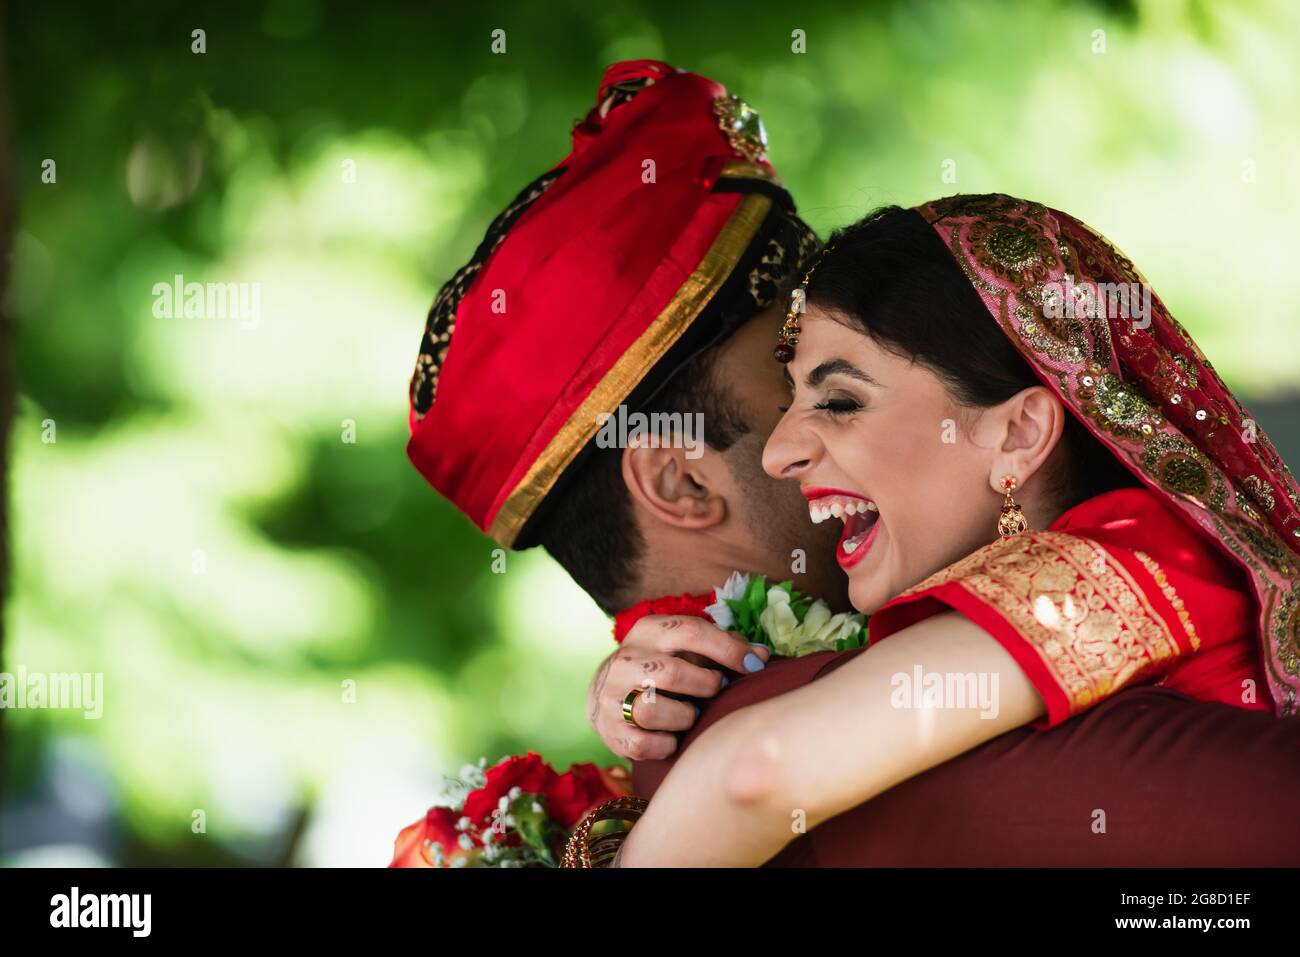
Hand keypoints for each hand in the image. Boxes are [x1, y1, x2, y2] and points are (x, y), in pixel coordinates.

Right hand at [587, 615, 768, 760]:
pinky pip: (645, 744)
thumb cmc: (661, 671)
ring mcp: (611, 695)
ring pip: (654, 710)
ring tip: (689, 714)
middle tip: (714, 690)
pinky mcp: (610, 730)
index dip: (727, 649)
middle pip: (673, 673)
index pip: (690, 631)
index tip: (755, 665)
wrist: (604, 698)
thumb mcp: (684, 649)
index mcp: (648, 631)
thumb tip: (761, 656)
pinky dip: (666, 744)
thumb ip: (722, 649)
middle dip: (704, 686)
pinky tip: (671, 737)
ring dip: (683, 717)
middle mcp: (625, 659)